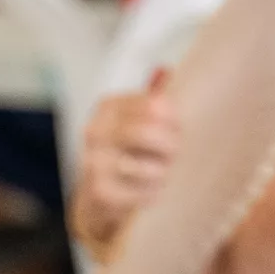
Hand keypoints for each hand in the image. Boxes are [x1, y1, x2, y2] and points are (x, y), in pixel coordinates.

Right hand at [72, 75, 179, 249]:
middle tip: (175, 156)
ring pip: (150, 167)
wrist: (98, 201)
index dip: (175, 120)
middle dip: (172, 147)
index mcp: (108, 107)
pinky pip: (144, 192)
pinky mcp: (100, 192)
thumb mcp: (136, 122)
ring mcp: (94, 162)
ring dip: (165, 173)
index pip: (155, 105)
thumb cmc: (126, 156)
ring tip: (164, 174)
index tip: (179, 131)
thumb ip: (153, 99)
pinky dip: (155, 194)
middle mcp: (96, 131)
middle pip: (150, 132)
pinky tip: (152, 192)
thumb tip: (166, 71)